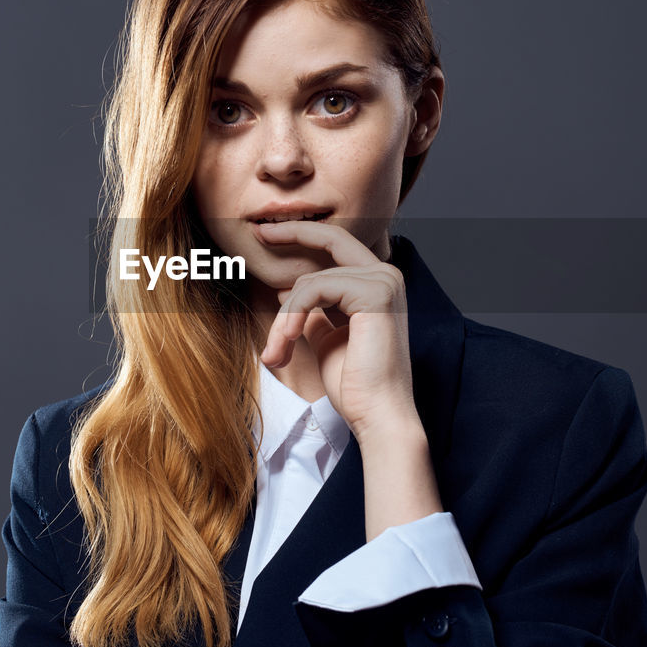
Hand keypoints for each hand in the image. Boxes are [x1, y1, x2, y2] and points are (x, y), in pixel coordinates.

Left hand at [255, 221, 443, 538]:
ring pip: (310, 281)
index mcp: (378, 284)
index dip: (302, 236)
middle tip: (259, 232)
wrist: (376, 415)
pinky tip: (283, 345)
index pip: (337, 246)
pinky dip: (290, 318)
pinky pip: (314, 292)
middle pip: (331, 239)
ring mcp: (384, 282)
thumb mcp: (327, 340)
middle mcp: (387, 276)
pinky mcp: (374, 294)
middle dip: (291, 231)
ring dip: (283, 319)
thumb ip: (314, 313)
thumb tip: (287, 289)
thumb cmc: (355, 386)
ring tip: (274, 352)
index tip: (268, 234)